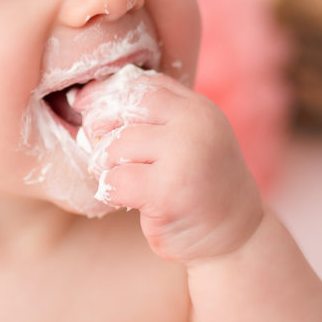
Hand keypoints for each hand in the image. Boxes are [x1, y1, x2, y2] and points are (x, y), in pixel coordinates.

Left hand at [72, 69, 263, 263]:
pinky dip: (110, 190)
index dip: (108, 92)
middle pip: (127, 105)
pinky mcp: (169, 192)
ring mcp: (184, 157)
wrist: (235, 236)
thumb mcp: (188, 139)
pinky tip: (123, 198)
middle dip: (100, 124)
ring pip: (117, 145)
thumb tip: (89, 99)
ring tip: (117, 177)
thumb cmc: (199, 186)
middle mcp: (195, 126)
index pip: (144, 84)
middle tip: (99, 149)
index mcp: (198, 109)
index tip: (86, 105)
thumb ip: (156, 117)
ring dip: (105, 163)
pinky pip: (116, 180)